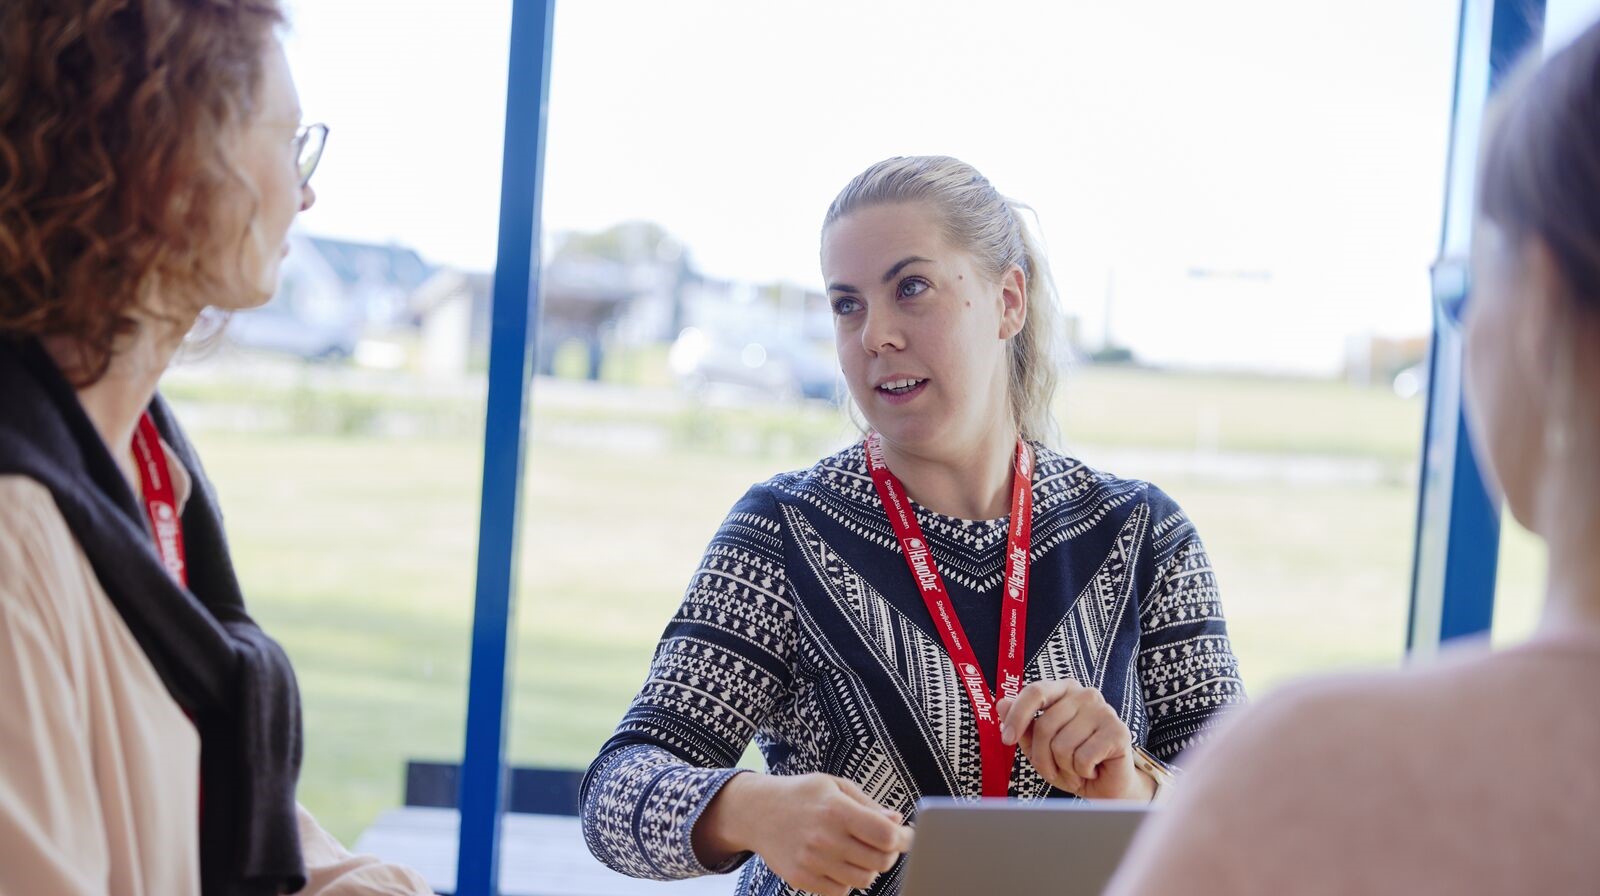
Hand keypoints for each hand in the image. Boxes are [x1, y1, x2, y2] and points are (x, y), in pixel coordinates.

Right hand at [694, 772, 912, 894]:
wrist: (757, 811)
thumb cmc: (802, 795)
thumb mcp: (835, 786)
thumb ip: (868, 805)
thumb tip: (897, 822)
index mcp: (837, 810)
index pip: (886, 836)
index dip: (903, 838)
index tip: (905, 835)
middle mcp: (825, 838)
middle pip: (880, 861)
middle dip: (889, 853)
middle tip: (883, 844)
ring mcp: (812, 861)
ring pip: (864, 880)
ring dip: (868, 868)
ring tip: (859, 853)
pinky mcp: (801, 878)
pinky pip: (841, 891)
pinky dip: (847, 881)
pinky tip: (839, 863)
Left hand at [997, 679, 1152, 800]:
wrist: (1107, 786)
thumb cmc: (1072, 763)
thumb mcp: (1038, 747)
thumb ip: (1022, 725)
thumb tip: (1001, 704)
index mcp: (1064, 690)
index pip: (1035, 692)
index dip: (1017, 716)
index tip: (1006, 740)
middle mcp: (1085, 694)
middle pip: (1045, 725)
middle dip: (1043, 758)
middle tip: (1053, 771)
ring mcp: (1104, 711)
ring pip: (1062, 746)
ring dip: (1065, 768)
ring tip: (1077, 769)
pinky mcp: (1118, 732)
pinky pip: (1083, 758)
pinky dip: (1083, 772)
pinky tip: (1093, 770)